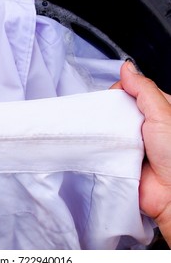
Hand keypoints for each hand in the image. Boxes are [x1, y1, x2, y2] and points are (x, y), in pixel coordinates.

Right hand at [111, 61, 170, 247]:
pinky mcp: (119, 157)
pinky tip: (99, 144)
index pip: (132, 91)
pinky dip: (100, 144)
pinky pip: (105, 145)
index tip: (114, 96)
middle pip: (117, 109)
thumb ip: (144, 90)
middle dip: (109, 111)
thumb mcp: (162, 113)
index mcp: (158, 110)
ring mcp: (130, 141)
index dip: (120, 91)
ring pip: (109, 127)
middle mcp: (143, 125)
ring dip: (104, 129)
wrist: (169, 194)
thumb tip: (127, 68)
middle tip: (110, 118)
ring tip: (103, 132)